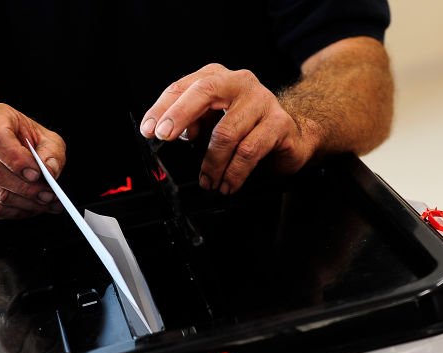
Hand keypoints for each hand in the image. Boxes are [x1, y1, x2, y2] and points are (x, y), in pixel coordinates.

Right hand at [0, 103, 66, 217]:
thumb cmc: (24, 139)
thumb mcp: (46, 137)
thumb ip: (52, 152)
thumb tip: (50, 171)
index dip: (16, 160)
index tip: (36, 174)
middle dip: (26, 189)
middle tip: (49, 196)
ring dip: (24, 204)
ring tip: (45, 204)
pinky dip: (12, 212)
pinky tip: (29, 209)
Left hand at [140, 64, 319, 194]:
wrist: (293, 136)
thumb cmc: (248, 129)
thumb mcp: (214, 122)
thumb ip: (193, 122)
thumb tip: (172, 132)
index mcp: (219, 78)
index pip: (184, 87)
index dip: (163, 107)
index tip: (149, 130)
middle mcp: (240, 84)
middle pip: (206, 91)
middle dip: (180, 115)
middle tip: (164, 137)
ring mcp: (262, 101)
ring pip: (227, 131)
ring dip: (212, 162)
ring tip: (207, 181)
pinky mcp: (279, 124)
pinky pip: (249, 151)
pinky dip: (234, 172)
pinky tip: (227, 184)